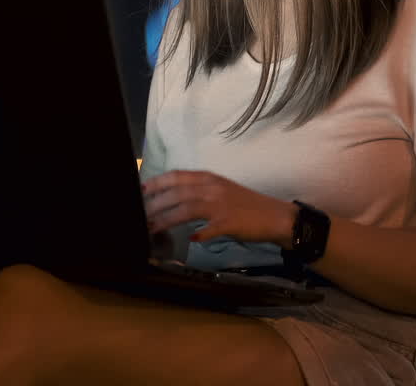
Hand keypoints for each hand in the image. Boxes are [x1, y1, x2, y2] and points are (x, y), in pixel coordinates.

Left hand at [142, 170, 295, 247]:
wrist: (275, 216)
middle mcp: (212, 188)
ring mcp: (221, 205)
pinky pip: (209, 229)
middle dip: (155, 204)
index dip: (157, 183)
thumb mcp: (220, 190)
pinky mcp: (229, 222)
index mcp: (209, 178)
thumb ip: (199, 191)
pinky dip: (198, 234)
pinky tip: (189, 238)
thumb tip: (172, 198)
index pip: (177, 176)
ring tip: (152, 228)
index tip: (141, 190)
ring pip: (187, 209)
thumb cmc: (245, 204)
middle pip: (177, 193)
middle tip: (140, 214)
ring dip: (167, 219)